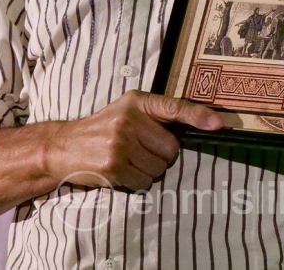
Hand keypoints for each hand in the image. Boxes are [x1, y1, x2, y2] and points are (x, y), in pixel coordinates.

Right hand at [41, 90, 222, 191]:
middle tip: (138, 150)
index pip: (174, 107)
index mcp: (138, 101)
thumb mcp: (127, 111)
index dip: (198, 116)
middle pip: (171, 149)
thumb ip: (155, 116)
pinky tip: (120, 171)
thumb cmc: (102, 129)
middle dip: (160, 155)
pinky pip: (144, 182)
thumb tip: (195, 129)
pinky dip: (136, 181)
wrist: (64, 146)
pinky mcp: (114, 164)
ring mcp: (121, 141)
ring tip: (126, 160)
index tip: (219, 124)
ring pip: (159, 168)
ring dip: (148, 170)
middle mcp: (130, 118)